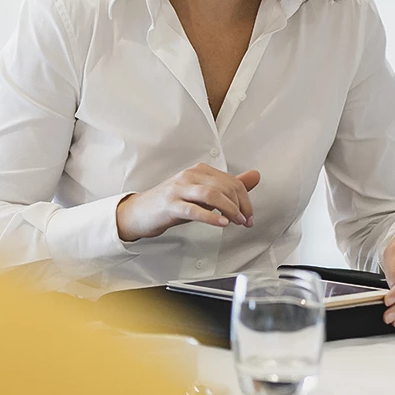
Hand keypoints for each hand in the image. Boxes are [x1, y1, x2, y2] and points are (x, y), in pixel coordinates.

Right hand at [116, 163, 259, 241]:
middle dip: (240, 206)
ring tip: (236, 222)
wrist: (140, 212)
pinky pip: (194, 209)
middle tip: (246, 221)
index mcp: (199, 170)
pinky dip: (210, 217)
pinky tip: (221, 223)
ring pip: (212, 194)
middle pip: (225, 187)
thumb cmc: (172, 203)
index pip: (231, 181)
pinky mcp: (171, 204)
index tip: (249, 215)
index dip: (245, 199)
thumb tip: (255, 176)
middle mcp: (190, 175)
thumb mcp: (202, 194)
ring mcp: (179, 189)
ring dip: (229, 210)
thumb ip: (228, 186)